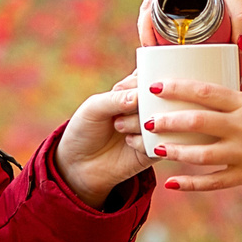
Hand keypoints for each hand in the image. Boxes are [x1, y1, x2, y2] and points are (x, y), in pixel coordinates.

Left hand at [55, 75, 148, 204]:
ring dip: (140, 121)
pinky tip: (128, 143)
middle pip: (161, 98)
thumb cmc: (85, 129)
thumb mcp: (94, 108)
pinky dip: (143, 140)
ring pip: (162, 119)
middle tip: (123, 109)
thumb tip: (140, 96)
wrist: (78, 165)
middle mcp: (147, 109)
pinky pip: (161, 142)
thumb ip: (116, 99)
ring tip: (119, 126)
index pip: (151, 76)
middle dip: (142, 102)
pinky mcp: (156, 150)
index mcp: (134, 92)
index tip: (120, 91)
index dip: (141, 82)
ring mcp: (153, 129)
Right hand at [140, 0, 241, 45]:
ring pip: (149, 11)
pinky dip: (158, 21)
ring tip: (165, 54)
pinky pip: (156, 5)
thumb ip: (241, 15)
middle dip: (151, 38)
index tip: (153, 55)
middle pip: (146, 15)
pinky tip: (167, 38)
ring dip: (154, 30)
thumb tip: (239, 45)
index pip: (146, 13)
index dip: (146, 36)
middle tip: (162, 60)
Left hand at [141, 76, 241, 198]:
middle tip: (147, 119)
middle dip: (170, 121)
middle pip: (199, 122)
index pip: (206, 92)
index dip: (178, 88)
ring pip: (201, 155)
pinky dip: (191, 184)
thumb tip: (203, 94)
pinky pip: (214, 182)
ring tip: (154, 148)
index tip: (156, 85)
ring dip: (175, 152)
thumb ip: (234, 102)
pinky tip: (171, 183)